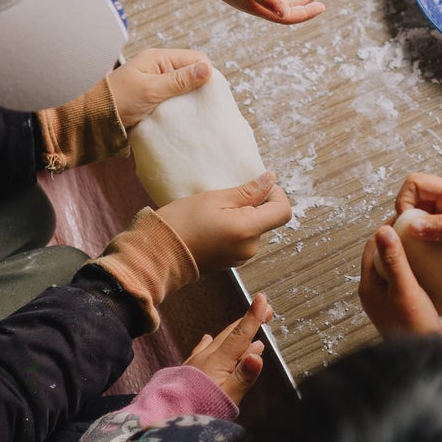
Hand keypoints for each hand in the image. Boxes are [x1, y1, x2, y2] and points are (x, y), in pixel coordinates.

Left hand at [107, 48, 210, 127]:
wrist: (92, 120)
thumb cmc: (118, 100)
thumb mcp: (150, 90)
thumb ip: (179, 80)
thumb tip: (208, 69)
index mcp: (159, 59)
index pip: (195, 59)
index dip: (206, 74)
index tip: (211, 94)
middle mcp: (160, 68)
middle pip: (192, 74)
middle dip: (200, 88)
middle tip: (205, 107)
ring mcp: (157, 84)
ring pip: (185, 89)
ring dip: (190, 101)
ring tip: (196, 114)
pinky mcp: (154, 99)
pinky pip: (175, 101)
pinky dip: (180, 108)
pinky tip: (184, 118)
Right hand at [158, 173, 291, 269]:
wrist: (158, 254)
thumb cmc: (182, 223)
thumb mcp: (215, 198)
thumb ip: (248, 191)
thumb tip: (270, 180)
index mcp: (248, 231)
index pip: (283, 211)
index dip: (275, 194)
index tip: (257, 186)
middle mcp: (250, 248)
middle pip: (267, 219)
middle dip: (253, 205)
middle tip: (225, 199)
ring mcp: (241, 257)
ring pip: (253, 228)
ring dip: (241, 216)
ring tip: (214, 213)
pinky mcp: (232, 261)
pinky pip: (242, 239)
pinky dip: (233, 228)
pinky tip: (211, 225)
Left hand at [187, 292, 271, 403]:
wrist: (165, 420)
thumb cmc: (200, 413)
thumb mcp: (227, 399)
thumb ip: (243, 376)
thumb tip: (258, 353)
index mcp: (218, 362)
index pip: (240, 335)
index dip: (253, 317)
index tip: (262, 299)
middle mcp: (206, 357)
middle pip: (231, 334)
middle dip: (248, 320)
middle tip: (266, 310)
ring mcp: (195, 362)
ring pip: (219, 340)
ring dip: (235, 331)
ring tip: (247, 325)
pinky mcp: (187, 370)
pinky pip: (202, 349)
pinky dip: (212, 342)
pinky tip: (209, 339)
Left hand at [359, 223, 441, 334]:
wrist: (427, 356)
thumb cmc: (415, 327)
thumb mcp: (406, 289)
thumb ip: (395, 260)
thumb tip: (382, 229)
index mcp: (368, 287)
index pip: (372, 246)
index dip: (387, 229)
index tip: (405, 217)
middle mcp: (373, 292)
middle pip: (381, 255)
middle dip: (396, 239)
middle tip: (415, 226)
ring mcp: (385, 299)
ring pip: (392, 266)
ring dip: (404, 252)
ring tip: (422, 241)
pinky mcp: (399, 304)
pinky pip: (401, 277)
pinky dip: (411, 266)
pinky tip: (427, 264)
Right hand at [393, 174, 441, 270]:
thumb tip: (411, 225)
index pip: (416, 183)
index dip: (405, 200)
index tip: (409, 224)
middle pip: (415, 202)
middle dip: (407, 220)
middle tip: (409, 243)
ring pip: (422, 221)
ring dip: (416, 235)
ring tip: (416, 254)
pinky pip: (434, 236)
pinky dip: (428, 245)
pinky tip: (429, 260)